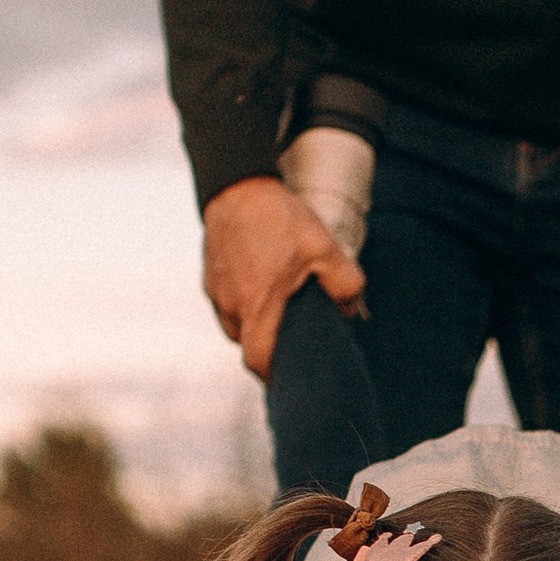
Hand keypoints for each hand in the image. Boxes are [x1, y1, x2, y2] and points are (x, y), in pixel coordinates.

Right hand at [200, 176, 366, 383]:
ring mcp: (215, 292)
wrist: (235, 184)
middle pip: (248, 345)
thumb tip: (349, 309)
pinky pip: (227, 305)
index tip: (290, 377)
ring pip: (237, 325)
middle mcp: (231, 304)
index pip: (258, 360)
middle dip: (269, 347)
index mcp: (258, 305)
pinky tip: (263, 285)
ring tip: (280, 308)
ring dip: (257, 325)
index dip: (273, 375)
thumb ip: (345, 283)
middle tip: (295, 338)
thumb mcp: (324, 247)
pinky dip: (245, 305)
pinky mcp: (210, 278)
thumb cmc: (277, 217)